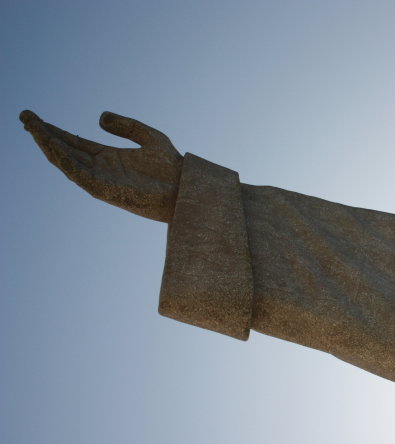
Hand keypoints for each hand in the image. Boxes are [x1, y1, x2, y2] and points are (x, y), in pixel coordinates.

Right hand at [20, 110, 182, 222]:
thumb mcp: (150, 137)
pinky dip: (63, 160)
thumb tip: (99, 117)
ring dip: (48, 145)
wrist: (185, 187)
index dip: (55, 131)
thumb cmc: (171, 167)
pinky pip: (78, 174)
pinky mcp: (104, 190)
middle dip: (43, 135)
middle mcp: (101, 169)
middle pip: (65, 150)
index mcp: (109, 158)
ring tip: (32, 127)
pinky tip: (51, 145)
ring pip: (66, 161)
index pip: (75, 143)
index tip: (36, 118)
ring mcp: (101, 180)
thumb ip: (127, 126)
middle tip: (24, 117)